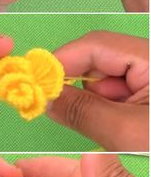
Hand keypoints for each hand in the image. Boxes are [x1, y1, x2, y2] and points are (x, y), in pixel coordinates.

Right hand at [48, 31, 148, 150]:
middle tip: (74, 117)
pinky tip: (123, 129)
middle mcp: (148, 58)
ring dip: (98, 104)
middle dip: (82, 90)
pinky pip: (118, 93)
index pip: (95, 44)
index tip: (36, 84)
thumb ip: (82, 111)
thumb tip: (44, 98)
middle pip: (98, 60)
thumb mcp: (126, 132)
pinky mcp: (149, 92)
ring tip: (116, 131)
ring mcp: (149, 75)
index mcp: (149, 56)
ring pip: (106, 80)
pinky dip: (110, 111)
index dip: (61, 61)